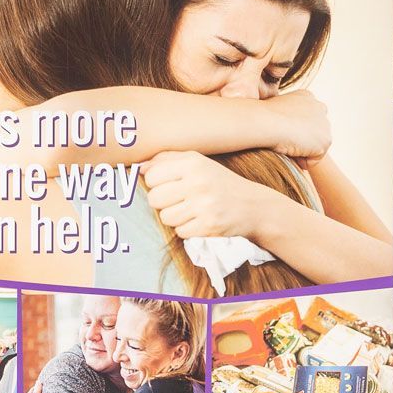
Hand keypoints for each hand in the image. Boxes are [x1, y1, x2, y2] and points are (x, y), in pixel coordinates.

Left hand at [144, 151, 266, 238]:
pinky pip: (180, 232)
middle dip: (163, 203)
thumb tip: (139, 168)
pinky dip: (187, 229)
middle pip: (154, 199)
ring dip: (176, 217)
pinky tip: (200, 221)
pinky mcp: (209, 226)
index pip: (152, 177)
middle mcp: (199, 182)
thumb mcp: (199, 163)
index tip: (171, 186)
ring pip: (166, 217)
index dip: (157, 184)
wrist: (253, 206)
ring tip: (192, 211)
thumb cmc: (220, 182)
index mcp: (194, 163)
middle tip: (180, 200)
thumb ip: (167, 160)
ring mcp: (204, 205)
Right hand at [263, 91, 331, 164]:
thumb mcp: (274, 111)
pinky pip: (315, 159)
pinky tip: (291, 152)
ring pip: (316, 145)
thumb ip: (285, 117)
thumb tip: (283, 130)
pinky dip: (303, 161)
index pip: (308, 118)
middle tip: (284, 142)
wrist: (266, 121)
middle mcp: (319, 107)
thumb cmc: (262, 117)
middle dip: (303, 140)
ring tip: (286, 146)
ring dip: (302, 150)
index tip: (282, 133)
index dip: (295, 129)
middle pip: (315, 132)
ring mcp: (324, 124)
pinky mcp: (325, 140)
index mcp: (306, 96)